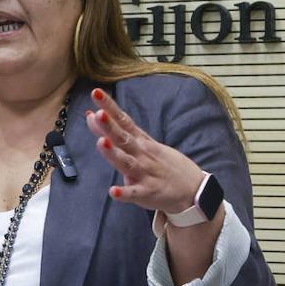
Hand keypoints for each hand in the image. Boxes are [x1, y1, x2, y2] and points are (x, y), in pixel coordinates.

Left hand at [85, 88, 204, 215]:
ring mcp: (145, 173)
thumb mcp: (142, 143)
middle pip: (123, 138)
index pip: (123, 120)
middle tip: (99, 114)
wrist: (192, 188)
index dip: (110, 107)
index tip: (96, 92)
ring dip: (114, 153)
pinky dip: (124, 193)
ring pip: (126, 162)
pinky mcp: (147, 192)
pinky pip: (134, 193)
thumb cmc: (161, 162)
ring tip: (101, 143)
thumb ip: (115, 130)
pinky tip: (113, 192)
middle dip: (110, 127)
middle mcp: (142, 154)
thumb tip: (91, 114)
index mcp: (140, 140)